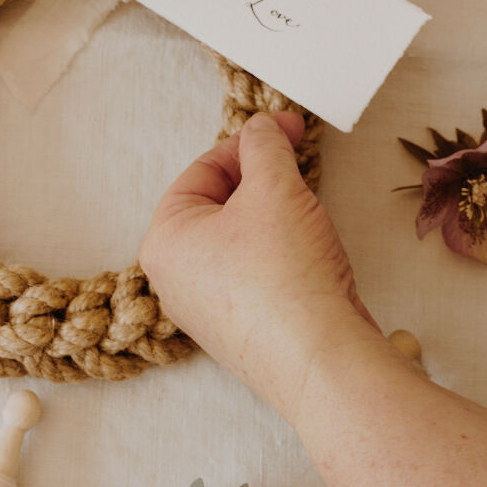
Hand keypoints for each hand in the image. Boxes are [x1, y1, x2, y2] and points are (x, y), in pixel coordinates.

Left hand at [140, 112, 378, 421]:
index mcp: (165, 241)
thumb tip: (262, 128)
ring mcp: (209, 311)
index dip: (249, 143)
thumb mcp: (274, 186)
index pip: (203, 171)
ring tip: (308, 211)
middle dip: (263, 180)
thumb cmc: (284, 275)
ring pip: (242, 240)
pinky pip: (258, 274)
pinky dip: (284, 253)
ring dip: (276, 215)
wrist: (322, 359)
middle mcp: (176, 280)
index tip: (286, 128)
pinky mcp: (244, 332)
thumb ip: (265, 145)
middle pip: (220, 205)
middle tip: (298, 162)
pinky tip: (312, 252)